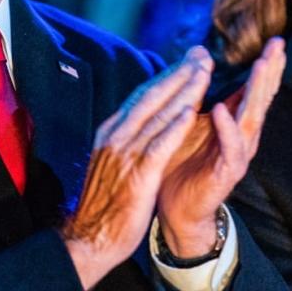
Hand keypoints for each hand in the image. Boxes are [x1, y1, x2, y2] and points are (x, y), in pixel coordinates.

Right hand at [60, 47, 210, 288]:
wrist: (88, 239)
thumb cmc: (104, 202)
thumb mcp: (112, 160)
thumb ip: (127, 137)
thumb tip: (142, 118)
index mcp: (112, 131)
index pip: (143, 95)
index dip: (167, 75)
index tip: (188, 59)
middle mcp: (118, 136)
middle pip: (152, 96)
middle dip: (179, 73)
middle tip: (202, 54)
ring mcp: (126, 154)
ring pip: (158, 114)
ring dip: (182, 91)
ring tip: (203, 71)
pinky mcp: (137, 175)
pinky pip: (158, 146)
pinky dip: (174, 127)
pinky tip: (191, 112)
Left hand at [157, 37, 285, 257]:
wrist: (177, 207)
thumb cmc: (185, 161)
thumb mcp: (194, 122)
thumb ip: (204, 95)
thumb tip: (204, 60)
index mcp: (236, 122)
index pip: (256, 89)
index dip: (267, 66)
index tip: (276, 40)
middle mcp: (243, 136)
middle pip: (261, 99)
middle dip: (270, 72)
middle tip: (278, 46)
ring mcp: (238, 154)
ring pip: (252, 118)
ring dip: (256, 92)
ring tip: (261, 66)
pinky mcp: (227, 172)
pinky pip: (230, 147)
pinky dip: (227, 128)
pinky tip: (222, 109)